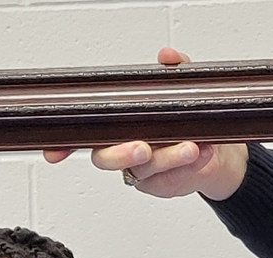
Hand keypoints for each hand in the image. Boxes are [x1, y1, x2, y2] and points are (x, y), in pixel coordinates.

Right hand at [43, 47, 248, 202]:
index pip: (86, 135)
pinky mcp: (162, 185)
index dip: (66, 145)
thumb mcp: (182, 89)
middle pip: (107, 158)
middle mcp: (125, 151)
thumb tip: (167, 57)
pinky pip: (171, 178)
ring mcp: (142, 172)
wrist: (218, 152)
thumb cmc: (190, 121)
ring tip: (191, 147)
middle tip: (142, 148)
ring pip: (144, 170)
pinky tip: (204, 152)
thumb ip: (174, 72)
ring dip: (168, 157)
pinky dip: (190, 165)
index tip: (54, 152)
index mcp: (118, 128)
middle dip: (122, 154)